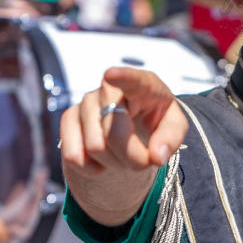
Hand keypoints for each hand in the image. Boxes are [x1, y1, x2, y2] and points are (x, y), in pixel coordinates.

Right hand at [60, 67, 187, 225]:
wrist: (133, 128)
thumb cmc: (156, 122)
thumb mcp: (174, 128)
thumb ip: (171, 140)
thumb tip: (157, 156)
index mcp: (144, 86)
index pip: (134, 81)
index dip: (123, 77)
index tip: (111, 75)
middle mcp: (110, 89)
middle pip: (115, 132)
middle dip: (132, 156)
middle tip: (144, 160)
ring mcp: (86, 102)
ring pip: (95, 147)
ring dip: (114, 162)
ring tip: (124, 154)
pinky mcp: (68, 118)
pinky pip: (73, 156)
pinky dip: (91, 168)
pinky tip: (102, 159)